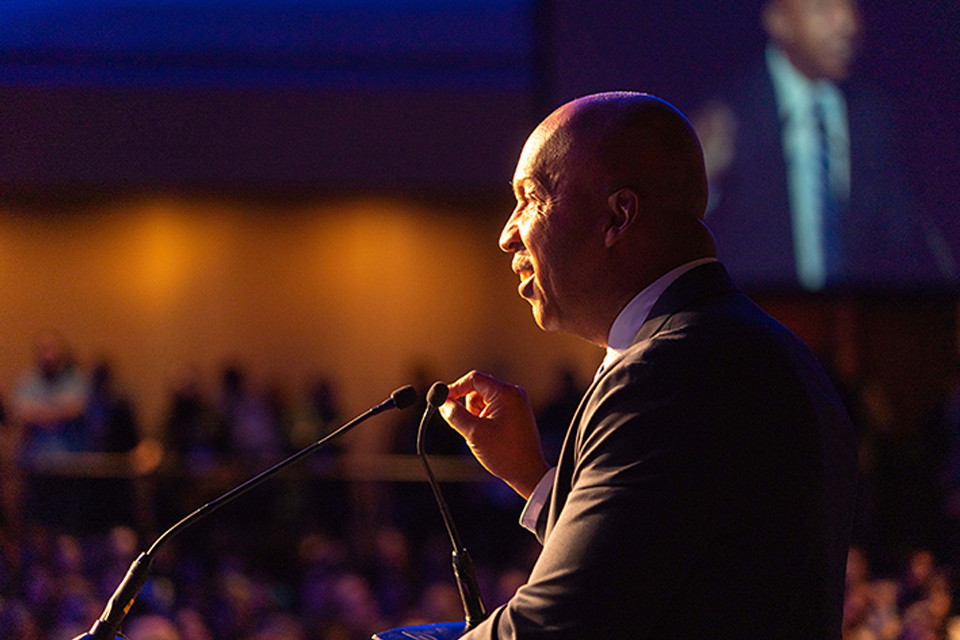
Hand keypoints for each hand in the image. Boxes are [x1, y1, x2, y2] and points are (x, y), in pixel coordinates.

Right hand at [439, 370, 548, 498]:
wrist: (527, 474)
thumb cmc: (506, 454)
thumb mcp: (474, 434)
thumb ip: (455, 415)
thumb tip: (443, 404)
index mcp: (506, 393)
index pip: (474, 379)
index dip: (455, 388)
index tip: (442, 401)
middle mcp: (513, 394)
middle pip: (477, 389)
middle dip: (467, 407)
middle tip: (466, 426)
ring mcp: (515, 403)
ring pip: (483, 401)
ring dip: (475, 415)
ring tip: (481, 435)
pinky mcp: (515, 414)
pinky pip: (492, 409)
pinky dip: (483, 420)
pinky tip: (488, 437)